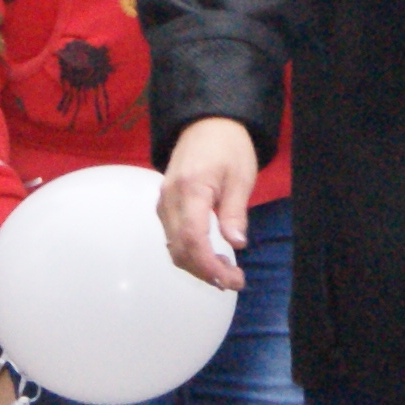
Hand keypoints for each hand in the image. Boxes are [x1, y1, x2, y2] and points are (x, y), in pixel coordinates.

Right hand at [158, 116, 260, 290]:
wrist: (207, 124)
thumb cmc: (228, 147)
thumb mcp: (241, 177)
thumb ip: (235, 211)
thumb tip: (237, 243)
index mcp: (190, 190)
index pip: (192, 239)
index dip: (209, 266)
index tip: (231, 280)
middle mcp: (170, 199)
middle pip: (179, 249)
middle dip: (205, 271)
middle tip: (234, 280)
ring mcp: (164, 202)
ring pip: (173, 246)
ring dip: (197, 265)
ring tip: (227, 270)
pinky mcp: (164, 205)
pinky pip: (172, 236)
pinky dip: (190, 252)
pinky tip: (211, 255)